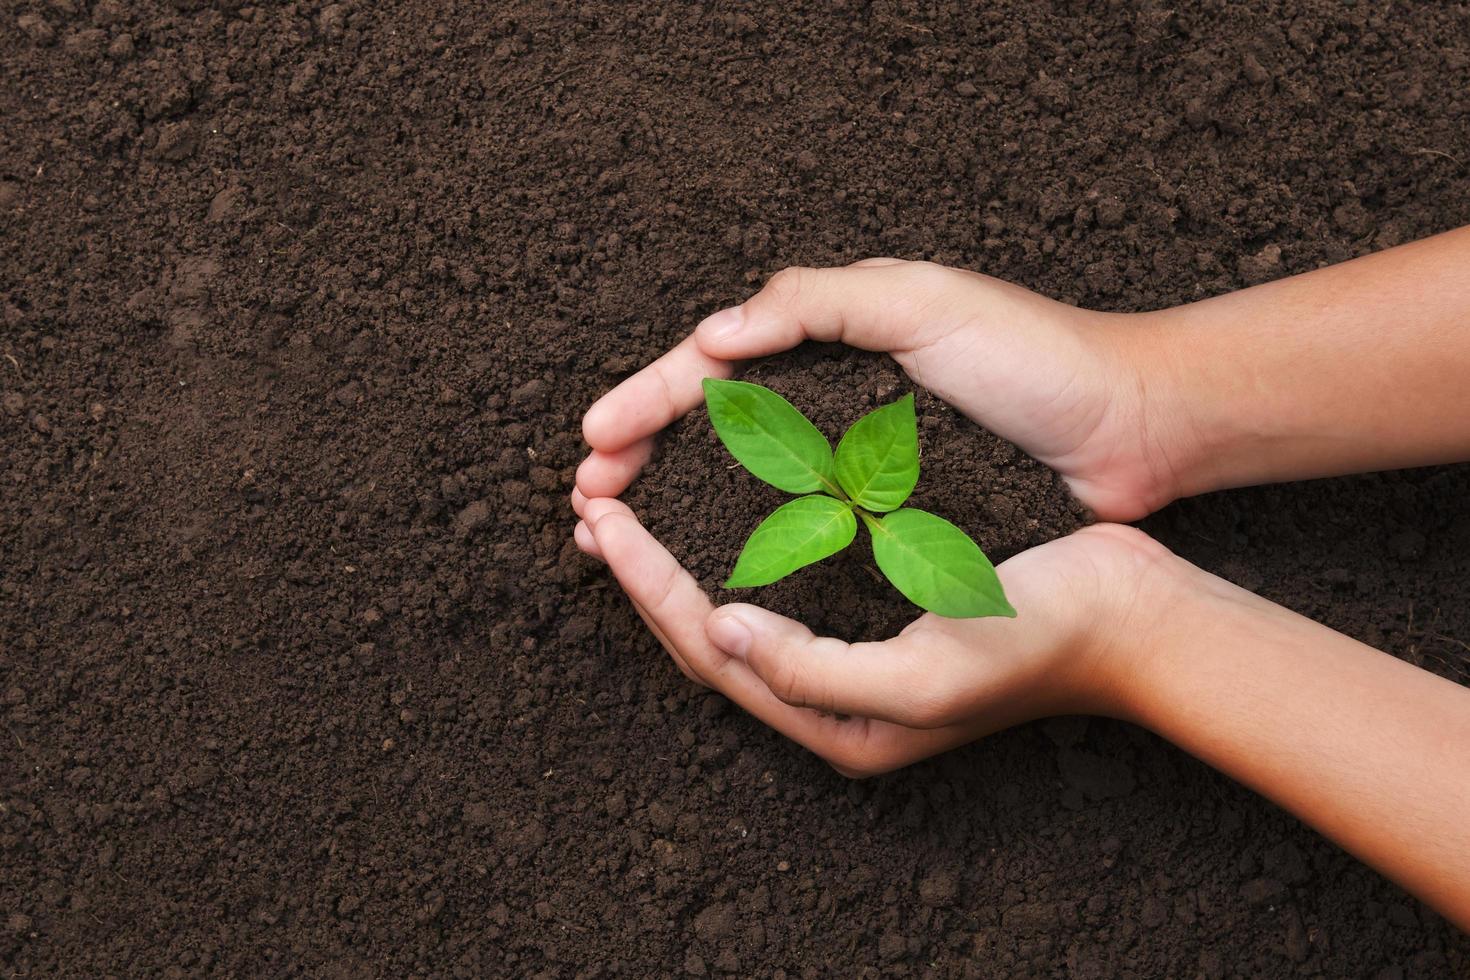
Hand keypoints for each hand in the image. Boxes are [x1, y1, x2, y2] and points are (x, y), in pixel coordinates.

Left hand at [575, 496, 1176, 775]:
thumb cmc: (1036, 645)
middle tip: (590, 509)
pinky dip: (733, 541)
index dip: (649, 586)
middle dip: (644, 574)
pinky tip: (712, 506)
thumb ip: (810, 668)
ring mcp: (853, 654)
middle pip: (707, 636)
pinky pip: (780, 578)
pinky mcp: (875, 610)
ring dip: (676, 559)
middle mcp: (832, 695)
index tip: (604, 521)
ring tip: (625, 511)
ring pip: (735, 607)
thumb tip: (717, 630)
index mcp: (834, 723)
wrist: (1130, 617)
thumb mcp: (920, 674)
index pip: (709, 652)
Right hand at [577, 259, 1191, 522]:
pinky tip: (709, 559)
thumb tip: (710, 340)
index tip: (593, 447)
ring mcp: (860, 457)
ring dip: (674, 501)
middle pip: (710, 426)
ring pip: (741, 477)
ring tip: (618, 533)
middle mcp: (835, 399)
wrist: (1135, 431)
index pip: (711, 370)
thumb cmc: (1038, 361)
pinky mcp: (892, 508)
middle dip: (640, 456)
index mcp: (830, 339)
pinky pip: (797, 520)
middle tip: (587, 502)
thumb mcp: (924, 303)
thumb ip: (816, 304)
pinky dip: (741, 535)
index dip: (645, 404)